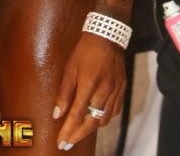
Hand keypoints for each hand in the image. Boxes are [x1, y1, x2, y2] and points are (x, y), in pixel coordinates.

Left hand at [53, 33, 125, 148]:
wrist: (107, 35)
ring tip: (80, 130)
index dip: (68, 131)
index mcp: (89, 84)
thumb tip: (57, 114)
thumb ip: (64, 93)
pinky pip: (114, 111)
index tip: (61, 142)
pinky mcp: (122, 89)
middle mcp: (104, 90)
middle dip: (78, 135)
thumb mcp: (69, 68)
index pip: (77, 115)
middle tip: (68, 143)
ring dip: (91, 127)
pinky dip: (104, 117)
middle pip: (92, 122)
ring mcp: (116, 90)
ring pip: (104, 119)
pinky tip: (96, 117)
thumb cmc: (85, 50)